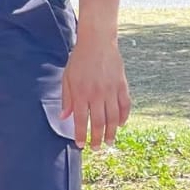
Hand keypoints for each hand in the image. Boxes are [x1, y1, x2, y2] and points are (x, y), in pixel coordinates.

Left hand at [59, 27, 130, 149]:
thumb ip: (66, 98)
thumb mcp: (67, 77)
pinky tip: (120, 125)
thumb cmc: (79, 60)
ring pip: (113, 118)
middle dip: (97, 138)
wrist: (97, 42)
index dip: (80, 134)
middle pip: (98, 122)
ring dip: (111, 133)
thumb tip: (63, 117)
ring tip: (109, 142)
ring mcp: (111, 90)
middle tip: (96, 148)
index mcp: (81, 92)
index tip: (80, 145)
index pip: (80, 120)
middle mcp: (96, 94)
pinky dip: (124, 117)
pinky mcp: (122, 85)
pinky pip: (125, 106)